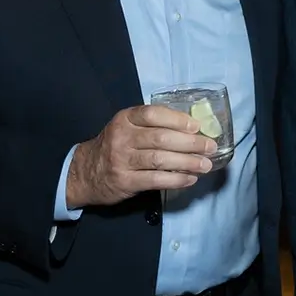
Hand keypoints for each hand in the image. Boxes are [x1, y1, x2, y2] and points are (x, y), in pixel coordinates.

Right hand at [65, 105, 216, 209]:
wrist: (85, 172)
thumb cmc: (116, 146)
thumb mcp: (127, 128)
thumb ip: (153, 125)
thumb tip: (193, 128)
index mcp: (125, 119)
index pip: (153, 114)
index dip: (178, 119)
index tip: (197, 126)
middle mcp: (122, 137)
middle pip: (161, 138)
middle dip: (190, 143)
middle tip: (210, 147)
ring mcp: (122, 160)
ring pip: (160, 160)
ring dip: (187, 162)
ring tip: (205, 164)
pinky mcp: (125, 181)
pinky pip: (155, 180)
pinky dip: (176, 179)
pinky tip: (190, 179)